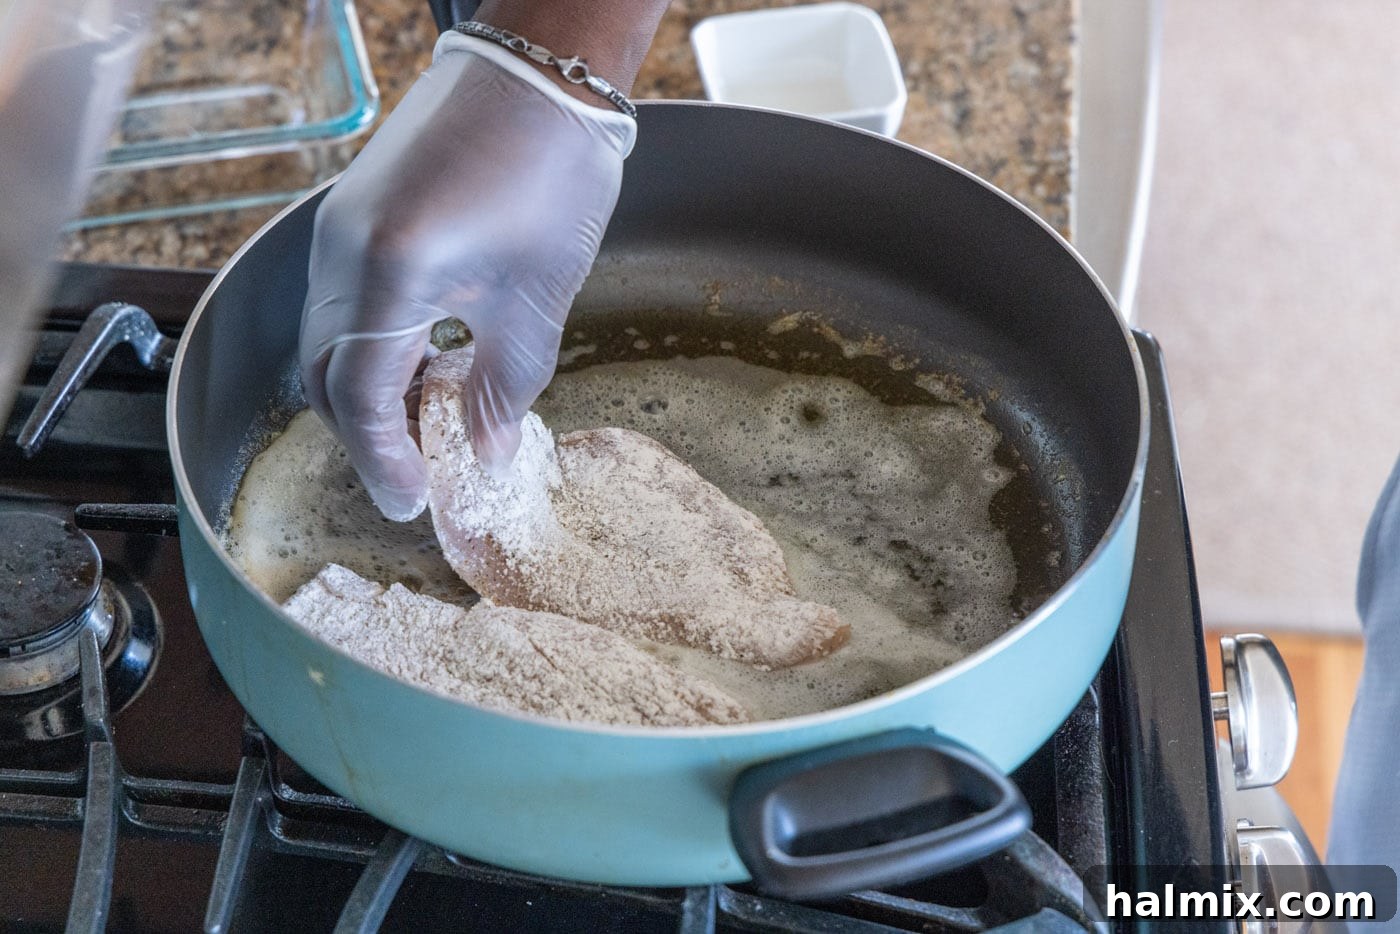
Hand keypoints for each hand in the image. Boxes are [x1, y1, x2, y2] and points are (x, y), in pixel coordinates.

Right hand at [299, 38, 634, 520]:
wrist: (539, 76)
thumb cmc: (549, 176)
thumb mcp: (535, 300)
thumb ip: (505, 388)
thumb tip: (488, 454)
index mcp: (385, 276)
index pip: (359, 399)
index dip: (383, 461)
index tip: (412, 504)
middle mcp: (340, 255)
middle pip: (327, 375)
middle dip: (366, 434)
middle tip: (417, 473)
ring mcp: (338, 230)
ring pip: (330, 339)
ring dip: (368, 390)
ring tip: (426, 422)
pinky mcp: (353, 213)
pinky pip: (343, 300)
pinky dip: (372, 345)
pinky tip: (423, 360)